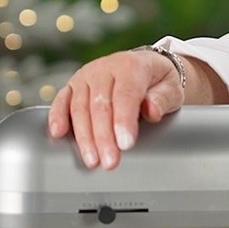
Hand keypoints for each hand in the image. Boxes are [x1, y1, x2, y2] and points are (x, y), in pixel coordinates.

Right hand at [47, 49, 184, 169]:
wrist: (145, 67)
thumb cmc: (157, 81)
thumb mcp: (171, 88)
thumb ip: (163, 99)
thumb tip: (152, 111)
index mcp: (131, 66)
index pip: (125, 95)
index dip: (123, 121)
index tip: (125, 144)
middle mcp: (105, 68)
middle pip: (100, 105)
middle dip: (104, 137)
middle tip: (110, 161)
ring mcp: (86, 76)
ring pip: (79, 107)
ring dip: (84, 137)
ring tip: (92, 159)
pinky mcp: (73, 85)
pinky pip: (61, 100)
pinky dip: (57, 117)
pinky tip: (58, 134)